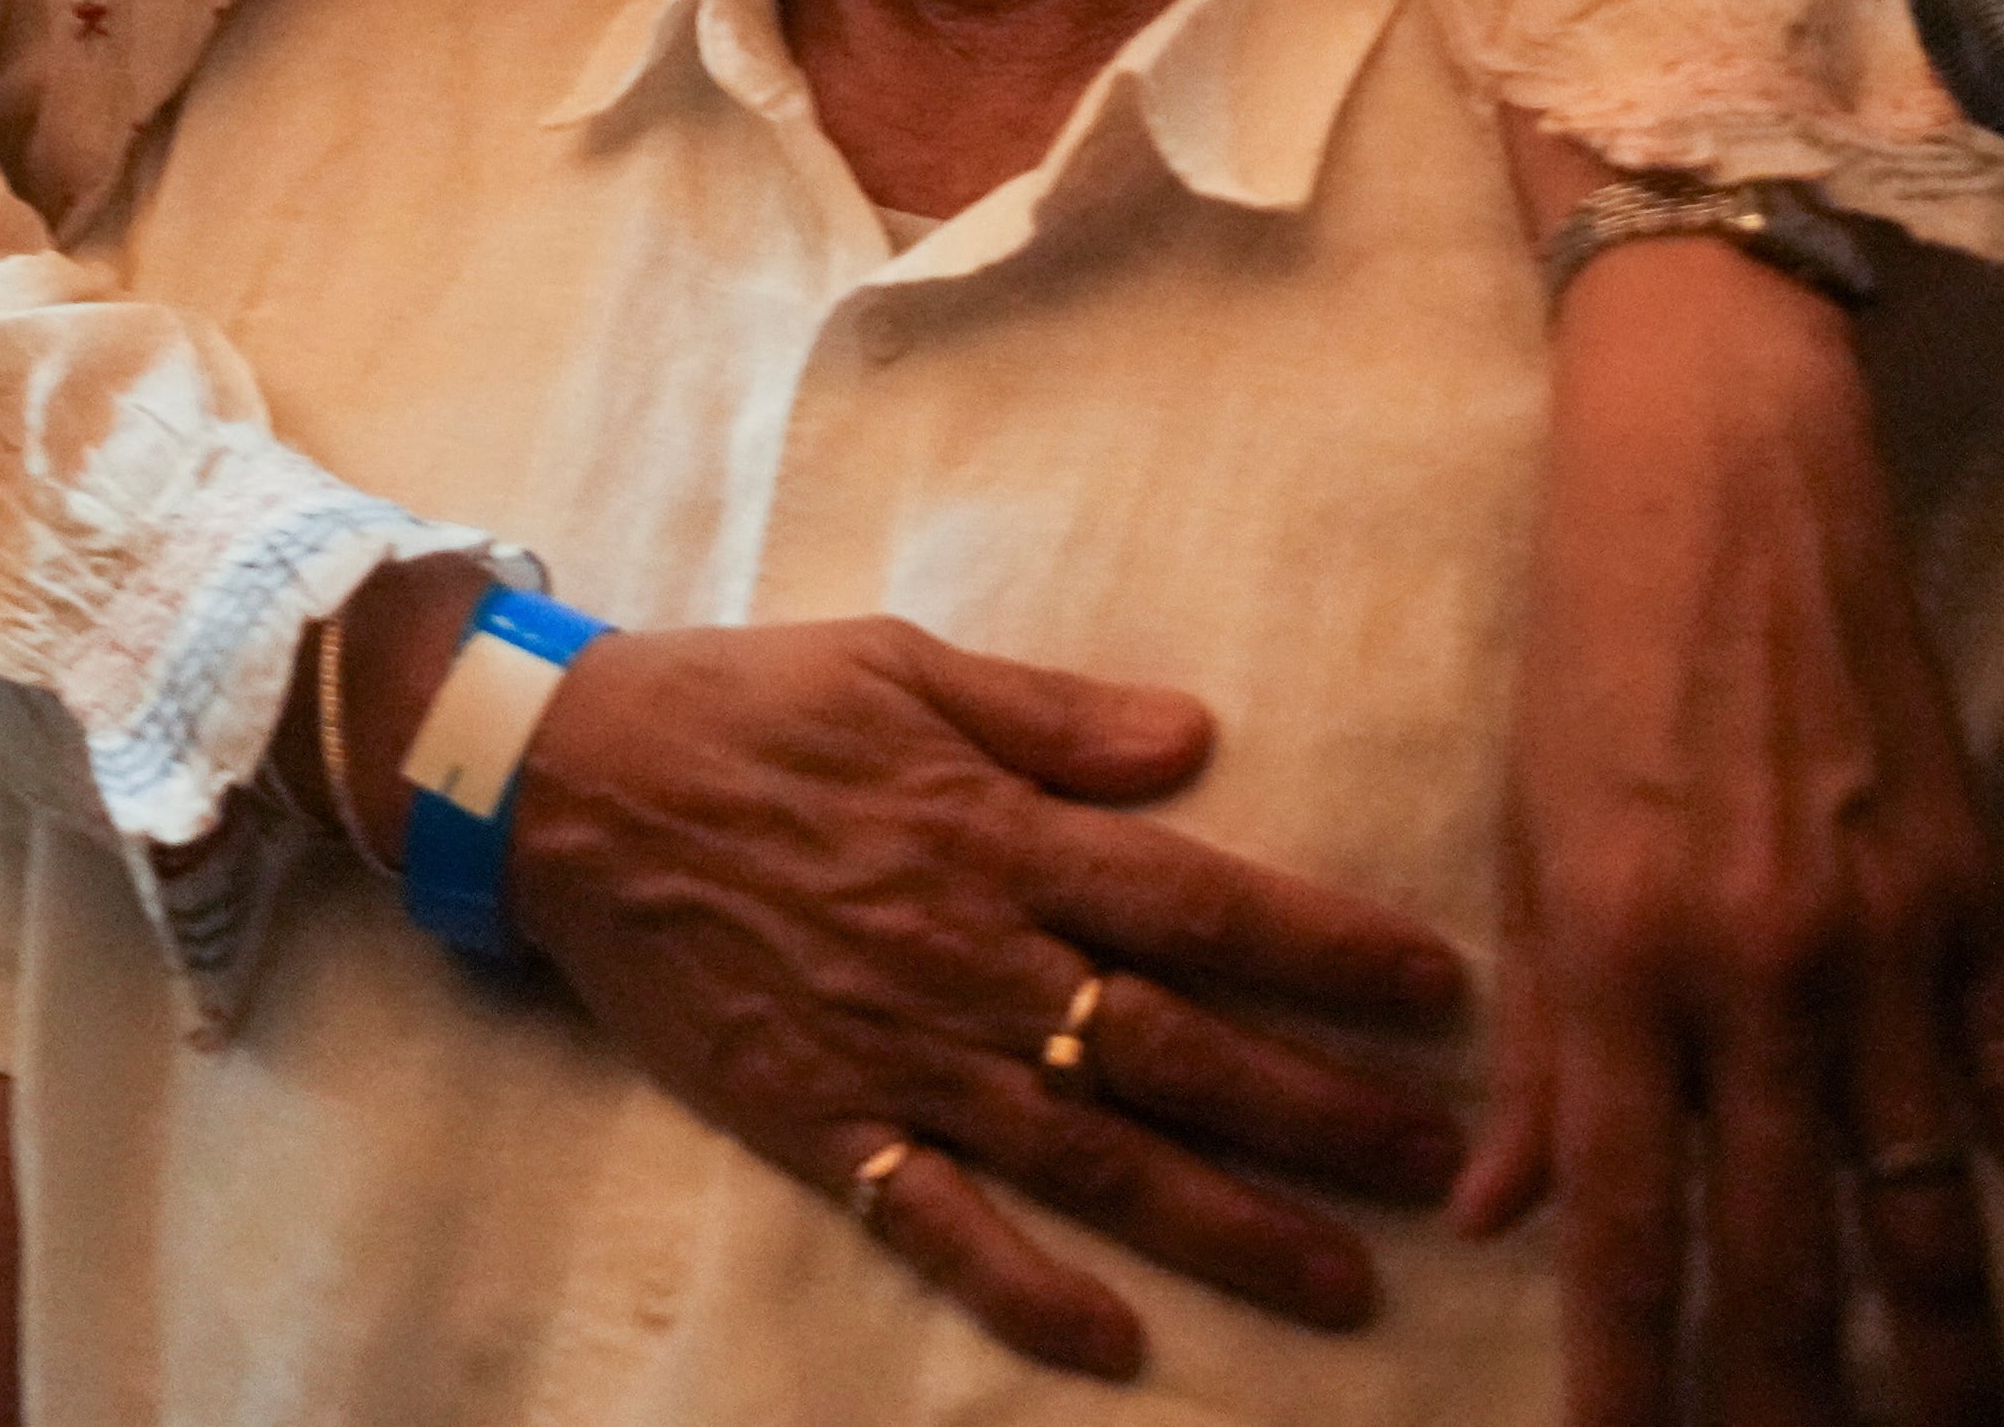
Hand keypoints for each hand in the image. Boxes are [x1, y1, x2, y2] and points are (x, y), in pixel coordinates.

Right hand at [497, 613, 1470, 1378]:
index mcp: (998, 831)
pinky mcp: (823, 1120)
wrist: (560, 786)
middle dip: (1320, 1111)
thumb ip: (1053, 715)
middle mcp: (969, 953)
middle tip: (1443, 1167)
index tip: (1439, 991)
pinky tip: (1117, 1341)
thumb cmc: (741, 704)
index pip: (1201, 902)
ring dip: (1224, 1224)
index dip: (1327, 950)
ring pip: (1090, 1155)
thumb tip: (1196, 739)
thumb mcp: (902, 662)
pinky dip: (1024, 1287)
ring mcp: (898, 1049)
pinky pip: (936, 1224)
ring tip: (1342, 1285)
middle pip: (1176, 1046)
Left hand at [1476, 229, 2003, 1426]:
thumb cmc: (1591, 637)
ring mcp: (1885, 949)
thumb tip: (1504, 1215)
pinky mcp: (1981, 904)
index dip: (1630, 1379)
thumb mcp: (1526, 834)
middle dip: (1785, 1408)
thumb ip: (1539, 1041)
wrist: (1726, 466)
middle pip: (1783, 1260)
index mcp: (1616, 959)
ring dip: (1944, 1369)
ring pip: (1928, 1217)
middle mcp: (1753, 976)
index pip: (1628, 1229)